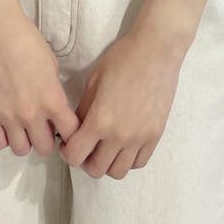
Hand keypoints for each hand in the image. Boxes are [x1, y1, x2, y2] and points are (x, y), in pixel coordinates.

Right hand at [0, 4, 80, 156]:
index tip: (66, 128)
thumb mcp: (51, 65)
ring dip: (25, 140)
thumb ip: (53, 90)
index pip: (71, 134)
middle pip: (45, 148)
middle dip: (47, 139)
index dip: (71, 133)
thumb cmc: (26, 40)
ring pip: (21, 150)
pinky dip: (4, 137)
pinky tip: (6, 124)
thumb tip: (52, 105)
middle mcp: (32, 114)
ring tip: (23, 126)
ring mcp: (8, 117)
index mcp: (53, 100)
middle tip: (43, 127)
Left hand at [57, 27, 184, 178]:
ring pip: (118, 172)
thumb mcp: (94, 81)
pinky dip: (127, 159)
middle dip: (85, 160)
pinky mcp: (155, 136)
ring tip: (105, 147)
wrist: (156, 51)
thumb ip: (84, 109)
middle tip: (86, 145)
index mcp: (99, 121)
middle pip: (96, 169)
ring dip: (107, 163)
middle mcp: (119, 136)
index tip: (68, 143)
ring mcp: (140, 139)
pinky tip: (123, 144)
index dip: (67, 152)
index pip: (76, 155)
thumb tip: (77, 128)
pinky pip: (139, 163)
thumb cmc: (122, 59)